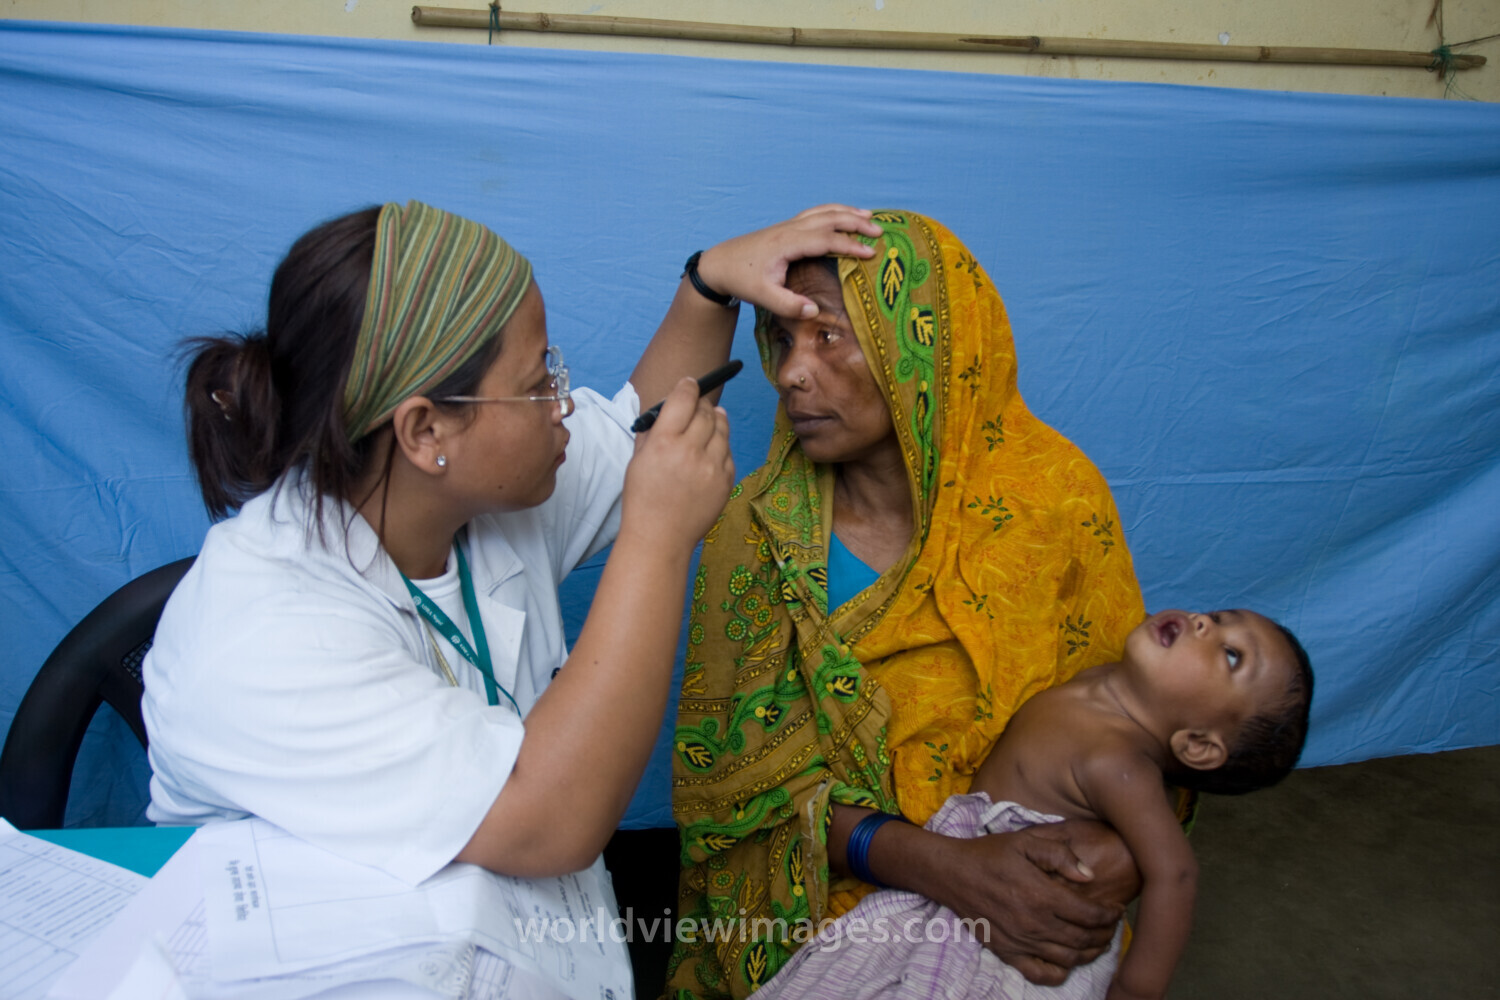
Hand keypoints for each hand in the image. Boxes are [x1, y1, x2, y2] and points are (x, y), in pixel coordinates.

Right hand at [621, 376, 733, 554]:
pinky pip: (728, 452)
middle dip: (702, 404)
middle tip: (698, 405)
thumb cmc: (643, 499)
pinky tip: (712, 449)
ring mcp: (711, 466)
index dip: (688, 386)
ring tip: (710, 421)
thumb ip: (653, 431)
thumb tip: (669, 408)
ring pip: (722, 428)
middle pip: (706, 411)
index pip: (684, 398)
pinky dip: (721, 446)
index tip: (690, 383)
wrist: (660, 537)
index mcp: (663, 441)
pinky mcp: (725, 480)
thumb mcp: (638, 460)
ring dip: (716, 420)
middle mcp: (690, 450)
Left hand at [695, 204, 882, 318]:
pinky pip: (816, 213)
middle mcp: (790, 228)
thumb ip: (789, 306)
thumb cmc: (741, 279)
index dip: (850, 245)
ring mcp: (789, 225)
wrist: (719, 263)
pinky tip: (844, 214)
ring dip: (847, 212)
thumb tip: (814, 312)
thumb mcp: (763, 297)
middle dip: (856, 223)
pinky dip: (834, 211)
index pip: (826, 239)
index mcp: (787, 243)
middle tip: (880, 231)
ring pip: (823, 211)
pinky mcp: (787, 227)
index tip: (870, 253)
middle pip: (830, 218)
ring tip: (870, 215)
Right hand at [925, 820, 1131, 985]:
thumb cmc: (990, 854)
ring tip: (1098, 942)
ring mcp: (1021, 942)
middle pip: (1083, 939)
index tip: (1117, 909)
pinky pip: (1041, 973)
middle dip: (1105, 934)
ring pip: (1068, 958)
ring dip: (1090, 953)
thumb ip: (1060, 855)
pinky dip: (1060, 973)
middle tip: (1112, 926)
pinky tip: (1067, 961)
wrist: (953, 873)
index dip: (1110, 914)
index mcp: (1042, 895)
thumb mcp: (1026, 841)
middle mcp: (1034, 924)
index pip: (1090, 914)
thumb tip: (1089, 875)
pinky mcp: (1007, 953)